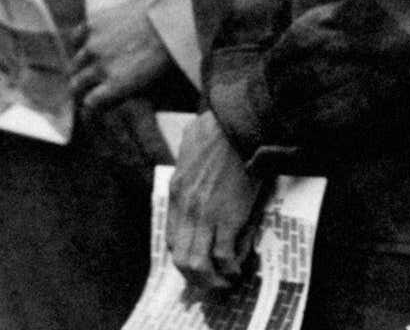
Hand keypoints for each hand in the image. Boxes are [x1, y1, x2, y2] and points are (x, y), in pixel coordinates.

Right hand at [69, 2, 175, 117]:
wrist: (167, 17)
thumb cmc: (165, 52)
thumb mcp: (148, 82)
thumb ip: (126, 93)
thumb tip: (114, 101)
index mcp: (116, 85)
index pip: (89, 104)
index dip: (87, 109)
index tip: (88, 108)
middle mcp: (101, 66)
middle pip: (75, 86)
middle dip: (78, 90)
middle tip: (81, 90)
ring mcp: (94, 44)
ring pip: (74, 63)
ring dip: (78, 68)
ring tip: (84, 68)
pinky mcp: (93, 22)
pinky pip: (76, 37)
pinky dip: (79, 42)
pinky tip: (87, 44)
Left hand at [166, 110, 264, 292]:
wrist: (239, 126)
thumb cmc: (220, 131)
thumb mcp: (191, 145)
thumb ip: (188, 158)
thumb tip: (191, 151)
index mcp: (176, 193)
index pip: (170, 239)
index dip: (183, 257)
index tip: (198, 263)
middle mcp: (185, 209)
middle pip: (181, 258)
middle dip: (196, 278)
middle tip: (212, 282)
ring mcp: (205, 215)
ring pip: (198, 264)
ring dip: (212, 279)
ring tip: (226, 281)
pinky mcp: (228, 218)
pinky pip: (224, 256)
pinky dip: (231, 267)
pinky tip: (239, 268)